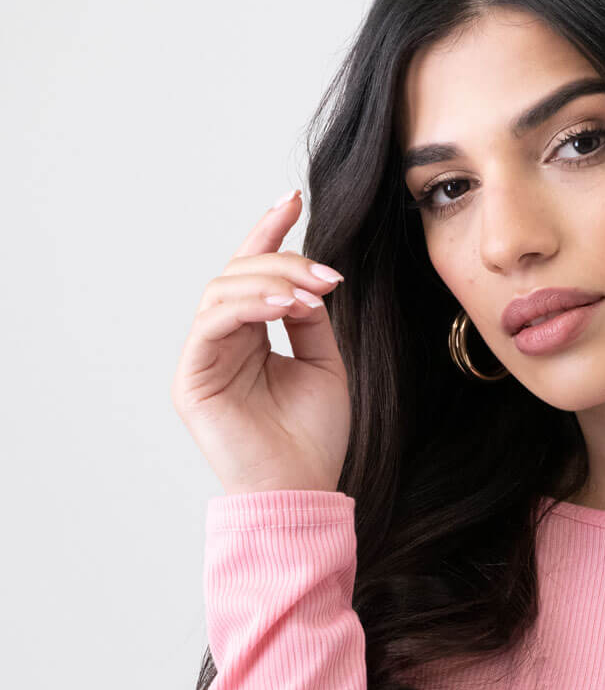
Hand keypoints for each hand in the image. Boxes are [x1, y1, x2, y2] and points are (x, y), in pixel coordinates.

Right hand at [171, 189, 351, 496]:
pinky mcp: (191, 378)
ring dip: (272, 281)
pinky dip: (250, 306)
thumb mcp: (324, 364)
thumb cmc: (313, 439)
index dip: (269, 232)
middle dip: (284, 262)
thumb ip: (311, 319)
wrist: (302, 492)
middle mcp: (221, 343)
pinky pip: (212, 322)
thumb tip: (309, 278)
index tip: (294, 197)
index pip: (253, 273)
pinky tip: (287, 307)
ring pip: (223, 290)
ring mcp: (202, 359)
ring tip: (313, 294)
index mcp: (250, 338)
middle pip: (239, 274)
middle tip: (328, 275)